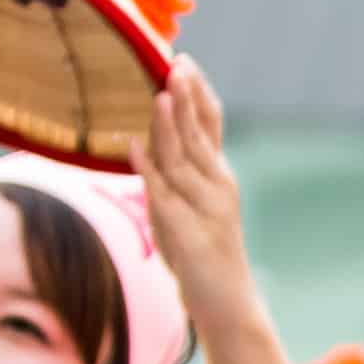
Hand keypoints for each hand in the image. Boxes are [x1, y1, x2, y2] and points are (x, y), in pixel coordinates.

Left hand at [141, 57, 245, 306]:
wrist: (228, 302)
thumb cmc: (204, 253)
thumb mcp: (193, 205)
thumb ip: (176, 172)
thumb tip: (146, 138)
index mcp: (219, 176)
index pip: (212, 124)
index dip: (199, 92)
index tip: (184, 60)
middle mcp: (218, 186)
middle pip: (200, 134)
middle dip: (186, 98)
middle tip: (175, 65)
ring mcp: (206, 209)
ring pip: (183, 159)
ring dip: (171, 126)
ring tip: (161, 95)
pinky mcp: (189, 233)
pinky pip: (164, 195)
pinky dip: (148, 169)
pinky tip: (135, 146)